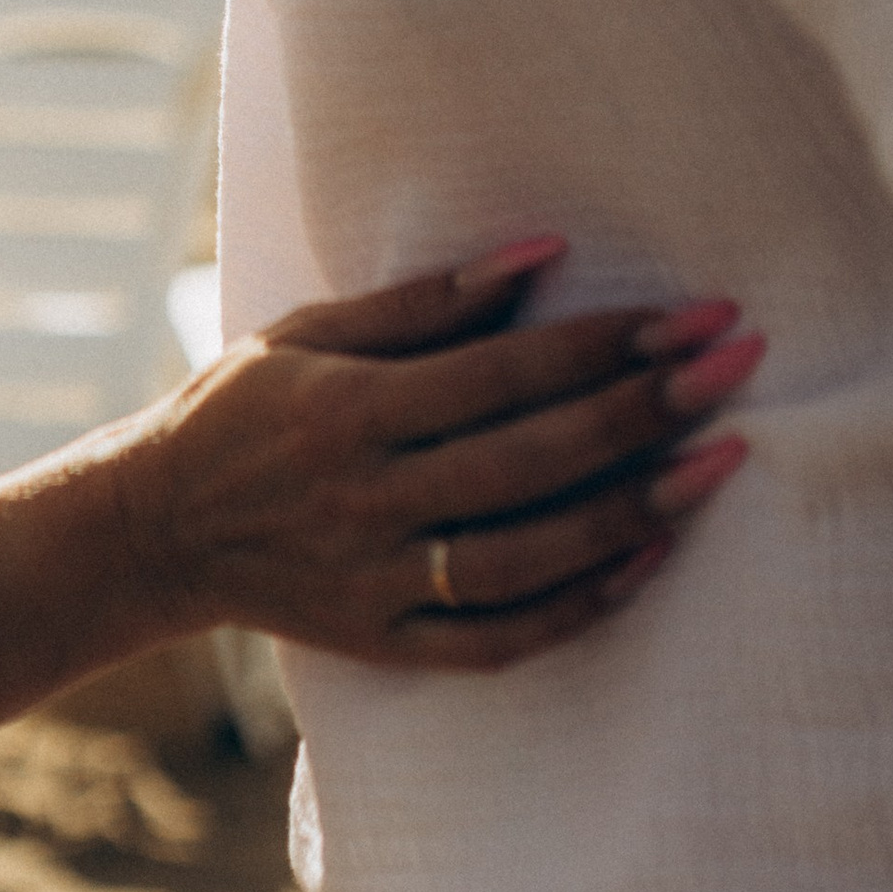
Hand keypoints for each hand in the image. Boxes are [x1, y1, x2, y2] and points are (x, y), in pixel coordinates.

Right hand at [0, 236, 756, 720]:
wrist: (157, 530)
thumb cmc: (241, 409)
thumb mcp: (307, 331)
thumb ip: (422, 300)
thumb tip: (542, 251)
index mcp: (347, 409)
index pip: (499, 373)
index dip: (601, 343)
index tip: (687, 314)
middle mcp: (366, 497)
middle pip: (529, 458)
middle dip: (642, 410)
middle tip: (736, 365)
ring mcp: (377, 579)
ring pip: (526, 555)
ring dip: (631, 509)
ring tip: (719, 462)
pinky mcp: (385, 640)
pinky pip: (498, 638)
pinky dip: (576, 604)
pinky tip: (646, 561)